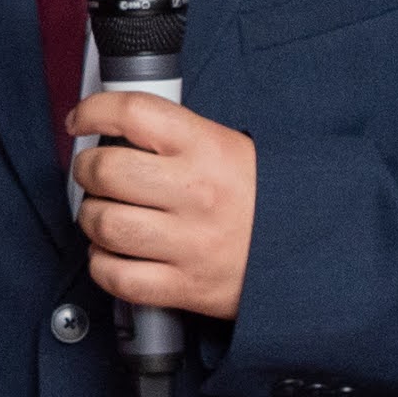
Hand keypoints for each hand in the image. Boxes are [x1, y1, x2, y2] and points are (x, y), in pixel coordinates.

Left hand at [67, 89, 254, 320]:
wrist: (317, 252)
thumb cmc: (265, 198)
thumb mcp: (231, 148)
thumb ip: (177, 137)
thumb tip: (115, 128)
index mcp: (208, 148)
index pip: (133, 112)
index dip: (93, 110)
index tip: (80, 120)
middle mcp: (196, 192)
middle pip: (105, 171)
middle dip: (87, 170)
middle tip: (94, 174)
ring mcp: (189, 242)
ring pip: (104, 224)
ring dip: (91, 218)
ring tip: (104, 214)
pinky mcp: (185, 286)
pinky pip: (117, 276)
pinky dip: (103, 264)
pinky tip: (114, 253)